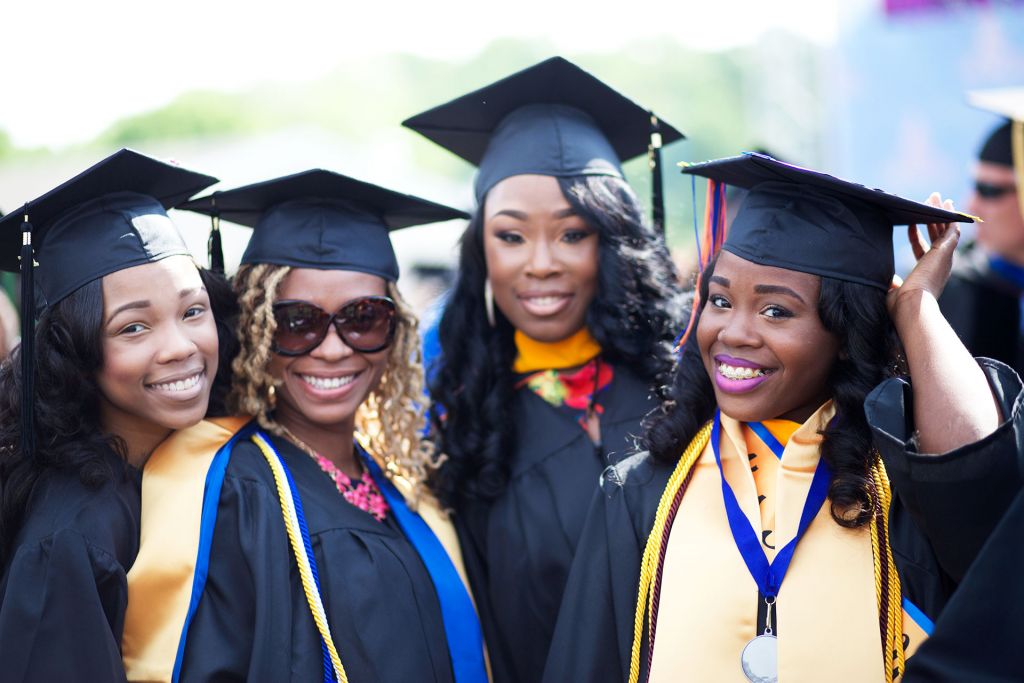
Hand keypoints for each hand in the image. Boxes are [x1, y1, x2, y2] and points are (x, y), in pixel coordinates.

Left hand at [887, 192, 960, 315]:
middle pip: (937, 237)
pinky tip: (947, 205)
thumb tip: (887, 281)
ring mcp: (944, 259)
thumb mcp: (893, 291)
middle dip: (933, 220)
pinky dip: (950, 217)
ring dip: (942, 213)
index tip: (908, 224)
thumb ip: (892, 284)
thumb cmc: (900, 306)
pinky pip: (951, 230)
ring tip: (937, 197)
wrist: (910, 306)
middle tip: (931, 203)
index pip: (922, 250)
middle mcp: (939, 266)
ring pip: (946, 230)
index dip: (915, 236)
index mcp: (927, 274)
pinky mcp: (945, 253)